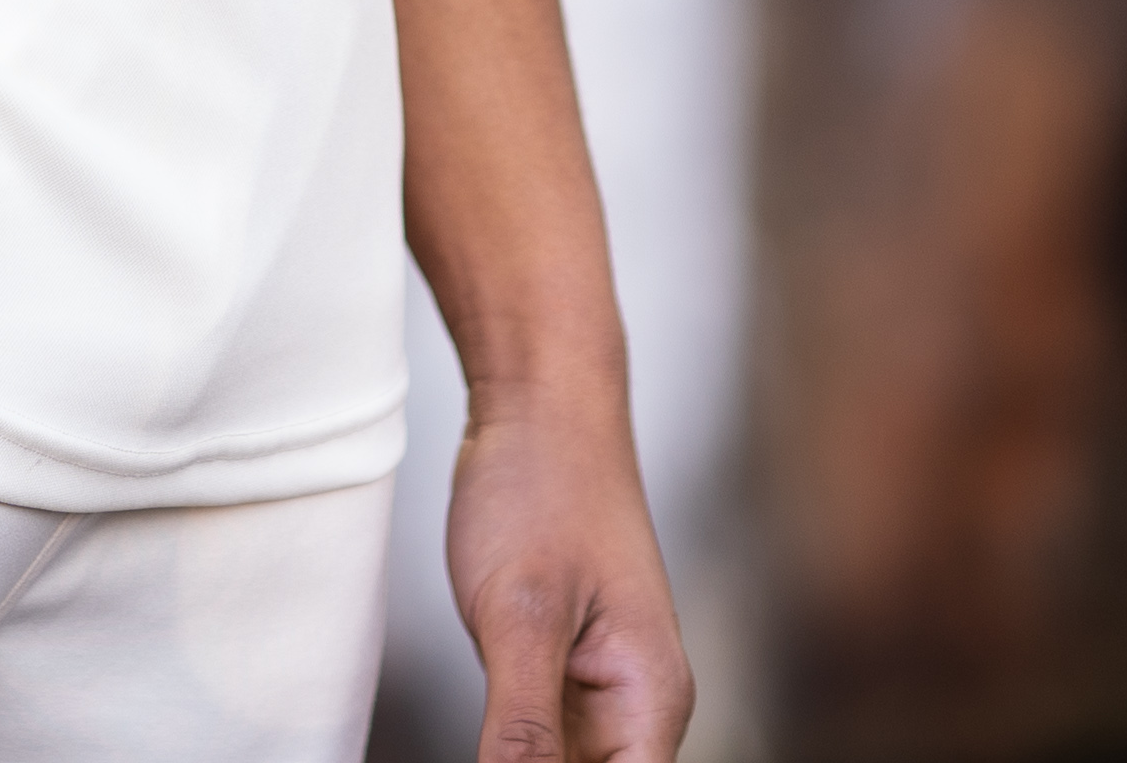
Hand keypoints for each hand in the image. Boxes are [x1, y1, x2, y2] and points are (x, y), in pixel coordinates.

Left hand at [443, 380, 693, 760]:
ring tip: (487, 715)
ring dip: (517, 761)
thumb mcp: (521, 615)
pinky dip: (506, 749)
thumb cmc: (542, 484)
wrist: (538, 401)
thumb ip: (524, 724)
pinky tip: (478, 738)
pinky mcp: (556, 669)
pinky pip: (537, 738)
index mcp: (648, 702)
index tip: (511, 762)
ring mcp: (594, 688)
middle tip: (490, 731)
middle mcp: (633, 707)